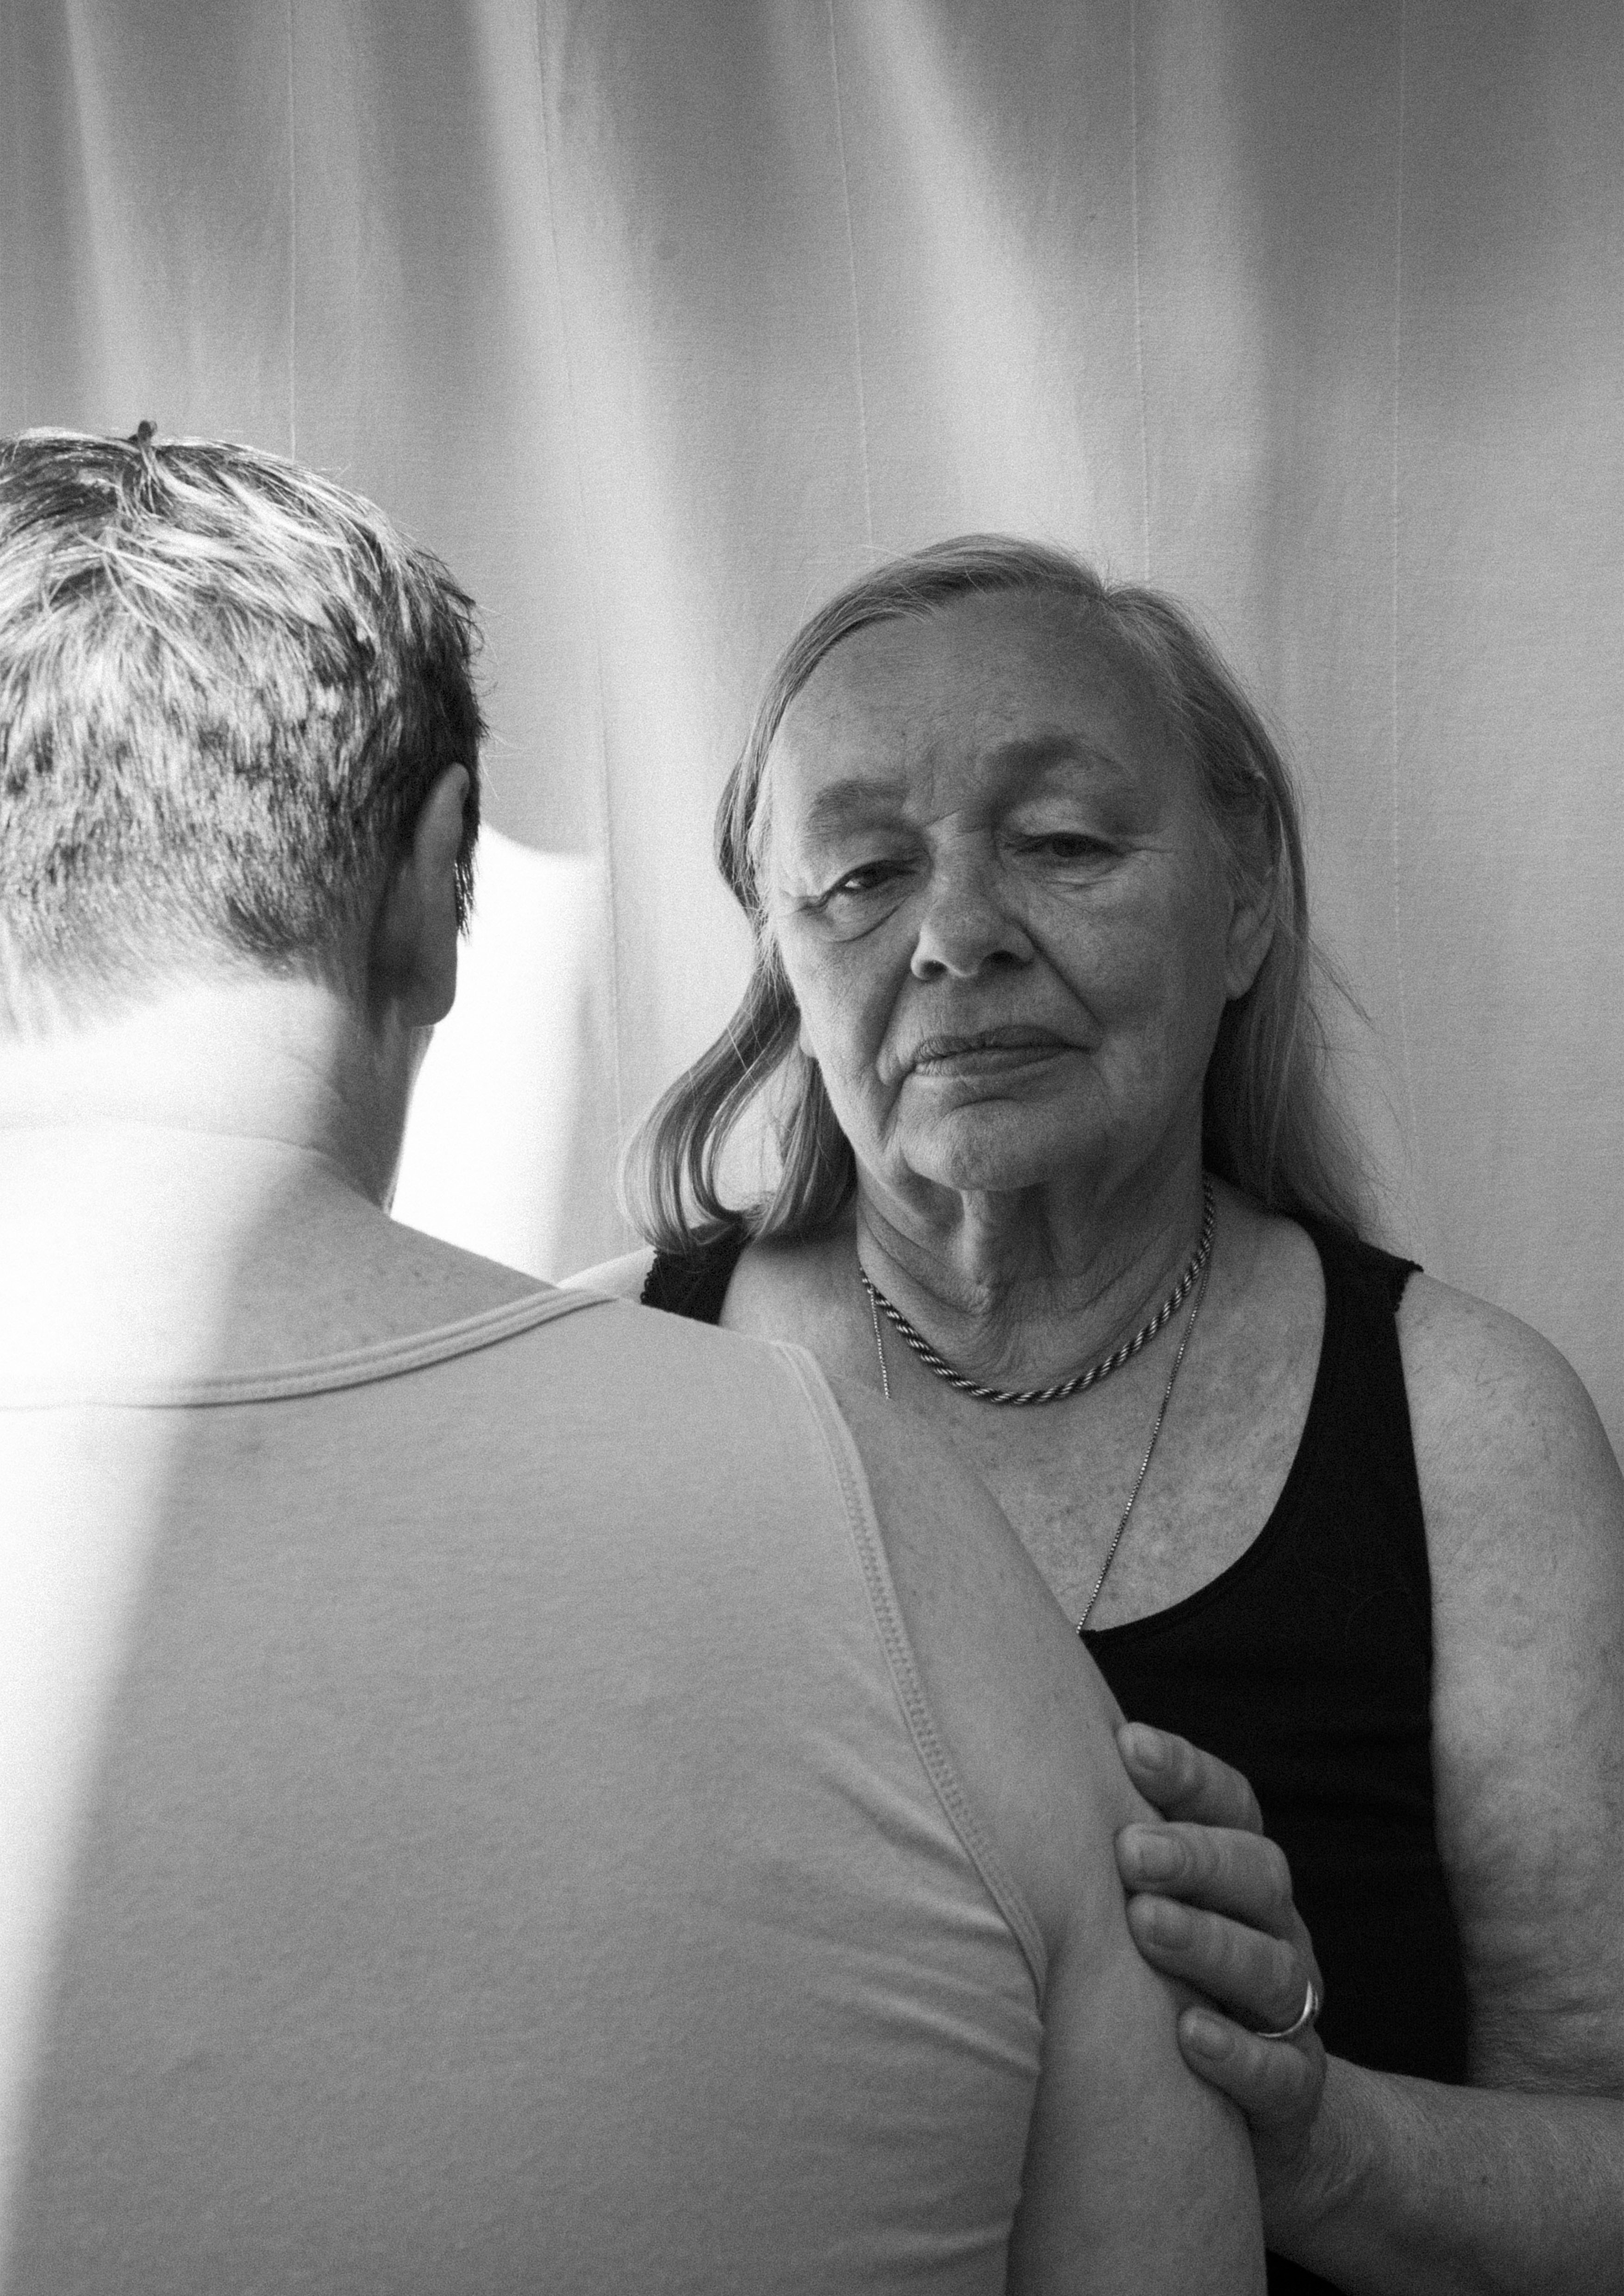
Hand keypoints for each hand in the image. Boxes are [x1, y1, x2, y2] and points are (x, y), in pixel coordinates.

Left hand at [1114, 1721, 1328, 2207]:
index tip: (1128, 1745)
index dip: (1186, 1773)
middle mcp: (1274, 1931)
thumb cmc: (1162, 1983)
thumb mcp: (1141, 1908)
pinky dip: (1238, 2054)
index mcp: (1239, 1874)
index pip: (1231, 1805)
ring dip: (1208, 1942)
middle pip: (1258, 1874)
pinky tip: (1188, 2036)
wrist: (1250, 2116)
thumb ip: (1109, 1851)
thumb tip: (1018, 1771)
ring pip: (1271, 1966)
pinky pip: (1282, 2071)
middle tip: (1131, 1850)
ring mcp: (1289, 2010)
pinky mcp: (1294, 2089)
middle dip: (1196, 1857)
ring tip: (1144, 1925)